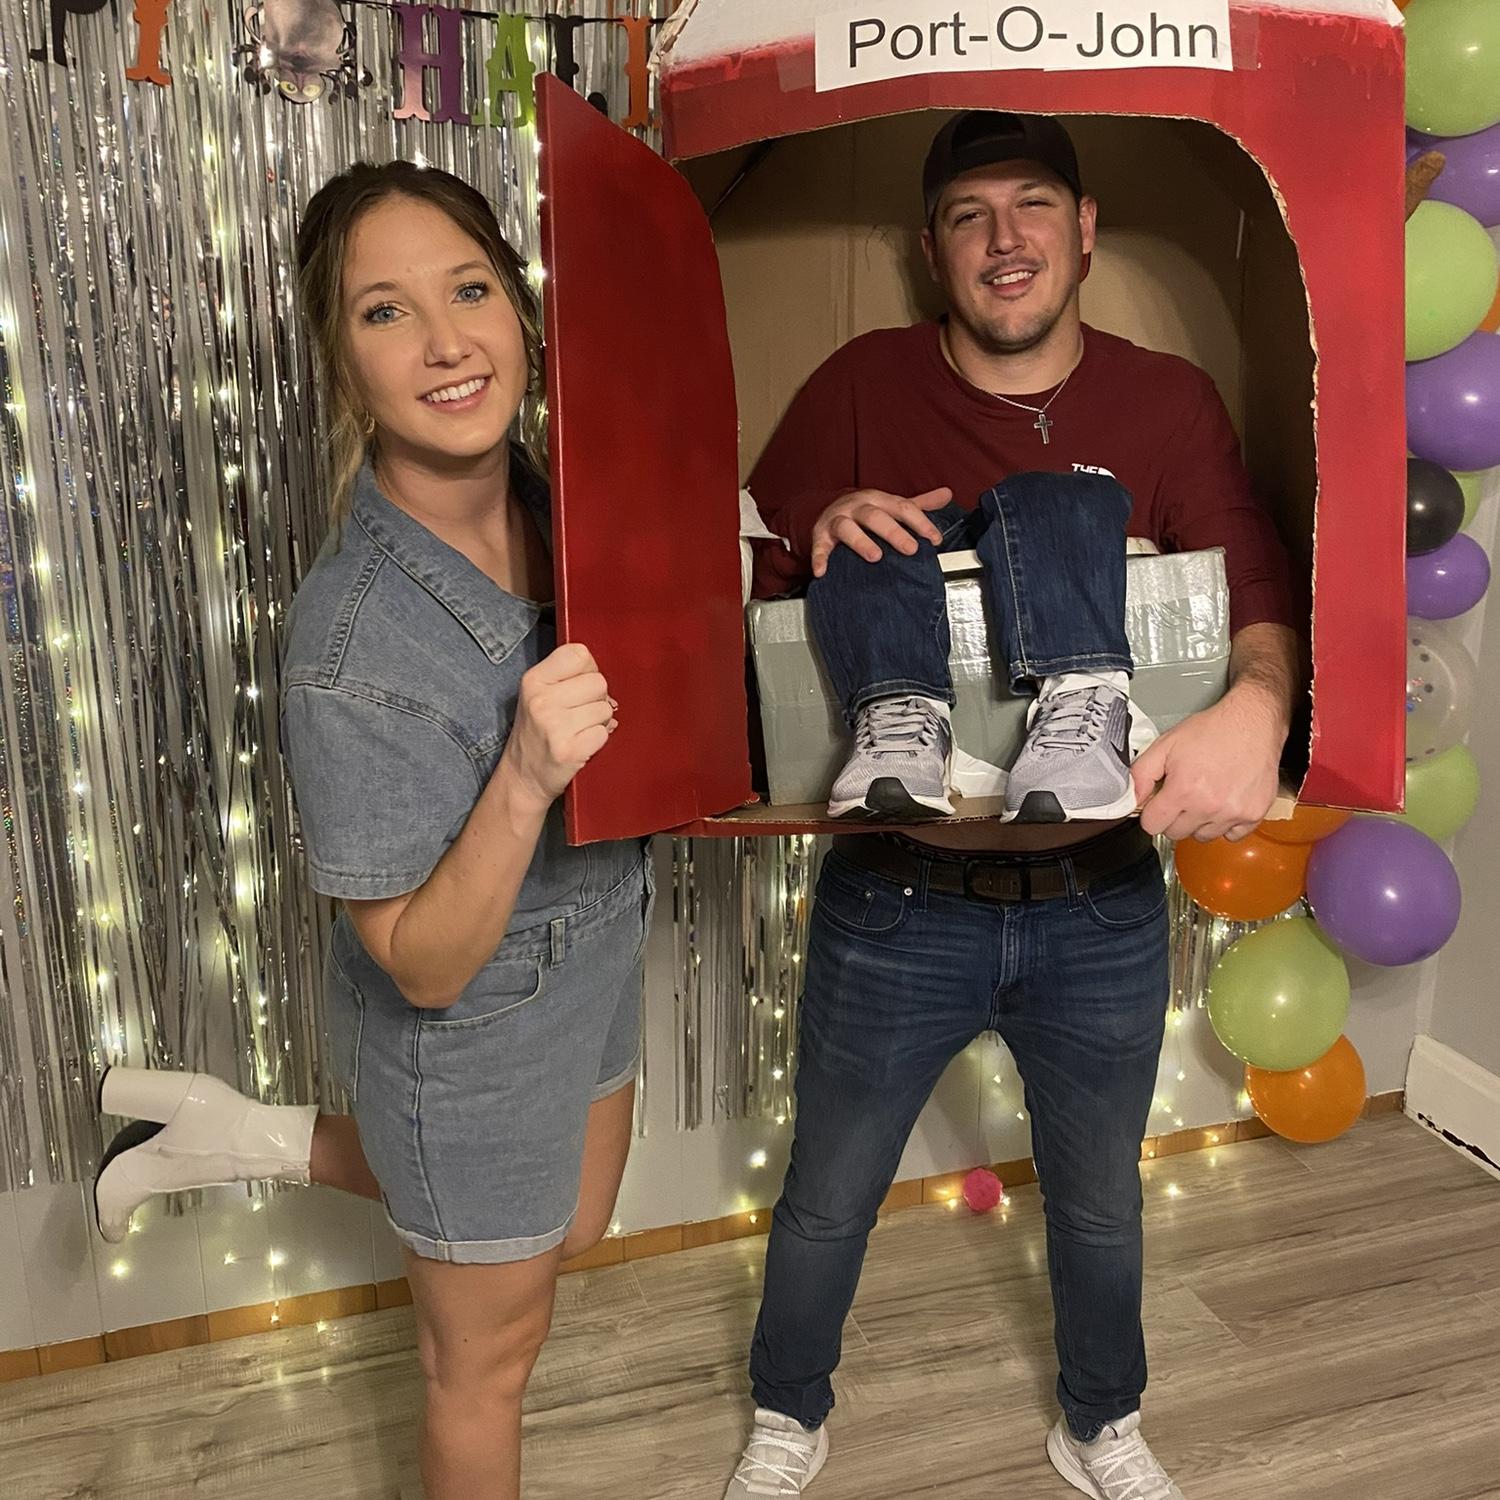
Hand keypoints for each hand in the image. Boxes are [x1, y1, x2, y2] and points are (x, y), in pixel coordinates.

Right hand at [500, 643, 616, 813]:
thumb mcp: (539, 695)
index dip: (588, 669)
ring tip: (578, 730)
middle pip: (598, 682)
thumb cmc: (536, 733)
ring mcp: (554, 726)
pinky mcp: (568, 750)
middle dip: (596, 698)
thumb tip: (604, 680)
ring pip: (605, 709)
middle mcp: (541, 700)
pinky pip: (604, 734)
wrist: (522, 778)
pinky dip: (597, 740)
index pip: (578, 653)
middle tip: (578, 714)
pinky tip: (580, 744)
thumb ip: (568, 678)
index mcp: (533, 680)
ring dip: (598, 721)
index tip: (579, 685)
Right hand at [810, 487, 953, 577]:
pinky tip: (822, 571)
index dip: (920, 522)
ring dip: (860, 541)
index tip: (935, 540)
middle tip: (911, 549)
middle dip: (894, 532)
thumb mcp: (890, 505)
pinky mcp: (820, 535)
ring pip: (847, 527)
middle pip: (875, 516)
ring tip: (874, 557)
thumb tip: (948, 494)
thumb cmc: (865, 512)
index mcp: (878, 499)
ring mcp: (837, 519)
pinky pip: (819, 546)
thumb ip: (918, 504)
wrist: (827, 510)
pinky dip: (820, 558)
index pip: (902, 507)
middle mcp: (857, 506)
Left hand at [1131, 689, 1283, 842]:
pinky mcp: (1254, 814)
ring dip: (1199, 822)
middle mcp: (1209, 806)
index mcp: (1184, 790)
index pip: (1152, 825)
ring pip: (1203, 836)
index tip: (1159, 803)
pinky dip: (1226, 824)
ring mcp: (1233, 813)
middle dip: (1173, 817)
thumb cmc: (1212, 730)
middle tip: (1183, 794)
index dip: (1151, 813)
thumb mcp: (1166, 745)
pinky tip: (1224, 802)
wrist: (1252, 722)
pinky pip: (1232, 835)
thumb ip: (1142, 774)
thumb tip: (1131, 799)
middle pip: (1175, 833)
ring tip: (1205, 795)